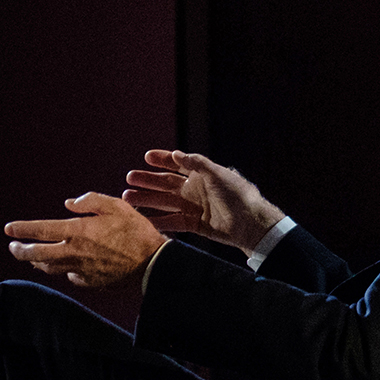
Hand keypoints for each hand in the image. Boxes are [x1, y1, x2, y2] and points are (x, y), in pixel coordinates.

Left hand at [3, 192, 167, 286]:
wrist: (153, 263)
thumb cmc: (136, 231)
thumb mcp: (115, 205)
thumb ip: (90, 201)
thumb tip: (68, 204)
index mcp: (78, 231)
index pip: (41, 230)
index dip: (22, 230)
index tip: (9, 229)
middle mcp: (75, 252)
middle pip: (37, 254)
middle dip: (20, 251)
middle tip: (12, 247)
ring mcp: (81, 269)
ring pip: (50, 268)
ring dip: (37, 261)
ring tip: (31, 256)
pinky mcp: (90, 282)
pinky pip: (70, 276)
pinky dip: (64, 270)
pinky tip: (64, 265)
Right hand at [122, 150, 283, 253]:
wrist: (252, 224)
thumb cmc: (238, 195)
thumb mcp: (218, 174)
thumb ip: (197, 163)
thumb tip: (176, 154)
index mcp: (202, 175)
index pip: (178, 165)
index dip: (163, 160)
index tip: (147, 157)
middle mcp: (196, 190)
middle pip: (167, 184)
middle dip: (148, 181)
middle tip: (129, 178)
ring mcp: (194, 208)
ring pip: (166, 203)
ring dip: (148, 200)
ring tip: (127, 198)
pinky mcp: (195, 225)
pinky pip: (173, 222)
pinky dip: (159, 221)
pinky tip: (145, 220)